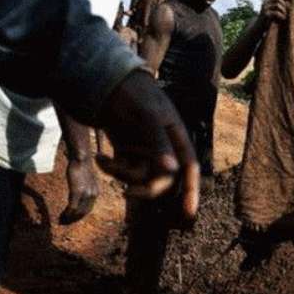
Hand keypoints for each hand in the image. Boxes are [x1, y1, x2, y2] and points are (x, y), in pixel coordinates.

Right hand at [59, 158, 98, 223]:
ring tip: (62, 220)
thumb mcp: (87, 180)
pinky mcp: (77, 192)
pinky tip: (63, 215)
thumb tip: (79, 194)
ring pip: (78, 211)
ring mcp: (86, 194)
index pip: (88, 208)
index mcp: (95, 193)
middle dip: (74, 219)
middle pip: (83, 212)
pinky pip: (73, 206)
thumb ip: (85, 188)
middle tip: (64, 222)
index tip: (71, 218)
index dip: (79, 215)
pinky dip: (68, 213)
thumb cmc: (82, 167)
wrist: (81, 159)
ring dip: (70, 217)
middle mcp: (93, 195)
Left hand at [96, 70, 199, 221]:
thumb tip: (172, 171)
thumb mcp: (148, 115)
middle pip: (163, 180)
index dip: (192, 190)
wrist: (104, 81)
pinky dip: (111, 168)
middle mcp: (163, 147)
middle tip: (127, 192)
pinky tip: (101, 157)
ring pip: (140, 177)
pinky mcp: (126, 152)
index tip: (189, 213)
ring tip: (104, 160)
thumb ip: (160, 143)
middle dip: (144, 187)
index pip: (190, 167)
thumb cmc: (133, 93)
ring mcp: (144, 151)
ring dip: (122, 174)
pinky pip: (124, 171)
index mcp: (176, 136)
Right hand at [260, 0, 292, 22]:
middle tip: (289, 10)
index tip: (291, 1)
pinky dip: (281, 15)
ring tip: (286, 15)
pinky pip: (276, 12)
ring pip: (277, 4)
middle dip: (284, 4)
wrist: (260, 28)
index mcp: (267, 0)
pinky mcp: (265, 14)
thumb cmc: (270, 19)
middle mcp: (265, 2)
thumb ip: (280, 5)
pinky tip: (283, 18)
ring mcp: (264, 8)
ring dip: (283, 10)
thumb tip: (291, 0)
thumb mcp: (275, 10)